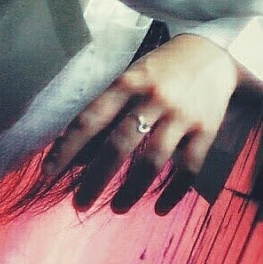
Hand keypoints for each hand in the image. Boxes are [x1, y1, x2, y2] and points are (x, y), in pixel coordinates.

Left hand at [41, 32, 239, 213]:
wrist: (213, 53)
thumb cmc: (160, 71)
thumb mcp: (129, 80)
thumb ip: (106, 113)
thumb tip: (76, 155)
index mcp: (128, 81)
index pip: (91, 118)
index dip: (68, 147)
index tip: (49, 171)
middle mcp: (154, 97)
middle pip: (119, 144)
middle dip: (96, 179)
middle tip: (80, 203)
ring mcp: (182, 114)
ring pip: (153, 162)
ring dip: (131, 191)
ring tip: (117, 208)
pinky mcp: (207, 130)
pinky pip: (189, 170)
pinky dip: (172, 193)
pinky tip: (159, 209)